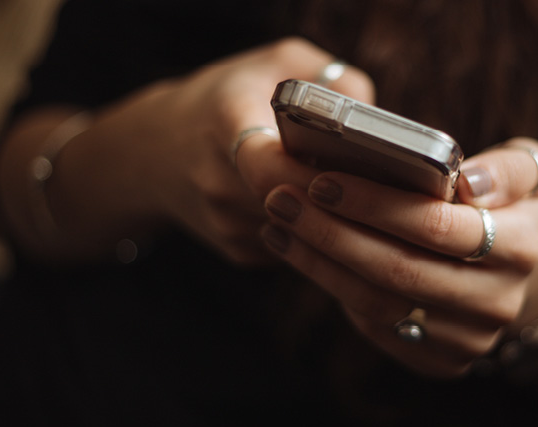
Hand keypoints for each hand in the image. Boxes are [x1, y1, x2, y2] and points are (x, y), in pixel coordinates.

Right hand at [26, 37, 372, 263]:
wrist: (154, 151)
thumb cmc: (225, 98)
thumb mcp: (275, 63)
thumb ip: (329, 78)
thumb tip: (375, 116)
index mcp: (224, 124)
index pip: (268, 165)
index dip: (315, 174)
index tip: (354, 168)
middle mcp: (218, 181)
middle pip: (294, 205)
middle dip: (340, 199)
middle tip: (382, 188)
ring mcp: (226, 224)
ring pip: (301, 232)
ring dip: (334, 219)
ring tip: (365, 197)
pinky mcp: (237, 251)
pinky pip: (293, 247)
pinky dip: (317, 232)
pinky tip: (328, 210)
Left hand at [261, 137, 537, 376]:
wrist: (511, 273)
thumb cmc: (508, 206)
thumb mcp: (531, 173)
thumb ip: (509, 169)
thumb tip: (469, 183)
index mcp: (521, 248)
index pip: (437, 226)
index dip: (375, 204)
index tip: (323, 180)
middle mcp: (498, 302)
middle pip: (398, 270)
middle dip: (331, 232)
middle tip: (281, 198)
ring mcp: (467, 339)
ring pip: (378, 302)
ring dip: (318, 261)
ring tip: (279, 222)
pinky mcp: (438, 360)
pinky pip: (374, 325)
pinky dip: (330, 285)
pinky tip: (298, 251)